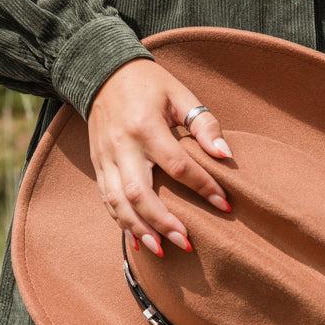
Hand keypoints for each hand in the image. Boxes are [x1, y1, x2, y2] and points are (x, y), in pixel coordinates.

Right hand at [87, 58, 232, 256]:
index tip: (225, 205)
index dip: (203, 187)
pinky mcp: (98, 165)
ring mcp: (105, 158)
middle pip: (140, 193)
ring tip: (162, 251)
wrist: (100, 73)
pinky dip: (122, 224)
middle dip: (163, 222)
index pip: (178, 165)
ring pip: (118, 203)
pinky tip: (138, 243)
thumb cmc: (148, 84)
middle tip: (186, 243)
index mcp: (146, 126)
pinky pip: (107, 200)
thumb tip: (225, 155)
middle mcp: (122, 146)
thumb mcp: (179, 94)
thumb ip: (203, 124)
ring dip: (139, 230)